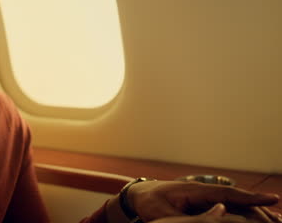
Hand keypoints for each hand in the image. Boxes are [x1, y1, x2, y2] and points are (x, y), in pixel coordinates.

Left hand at [126, 181, 279, 221]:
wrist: (140, 195)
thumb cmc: (151, 204)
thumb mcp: (166, 214)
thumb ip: (191, 215)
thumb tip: (221, 212)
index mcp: (194, 190)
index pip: (227, 194)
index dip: (250, 198)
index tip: (272, 199)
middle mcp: (202, 189)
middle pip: (236, 199)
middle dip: (258, 208)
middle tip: (280, 219)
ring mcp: (203, 195)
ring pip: (234, 203)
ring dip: (254, 210)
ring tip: (277, 218)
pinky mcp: (202, 201)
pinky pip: (226, 206)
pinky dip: (242, 211)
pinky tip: (256, 218)